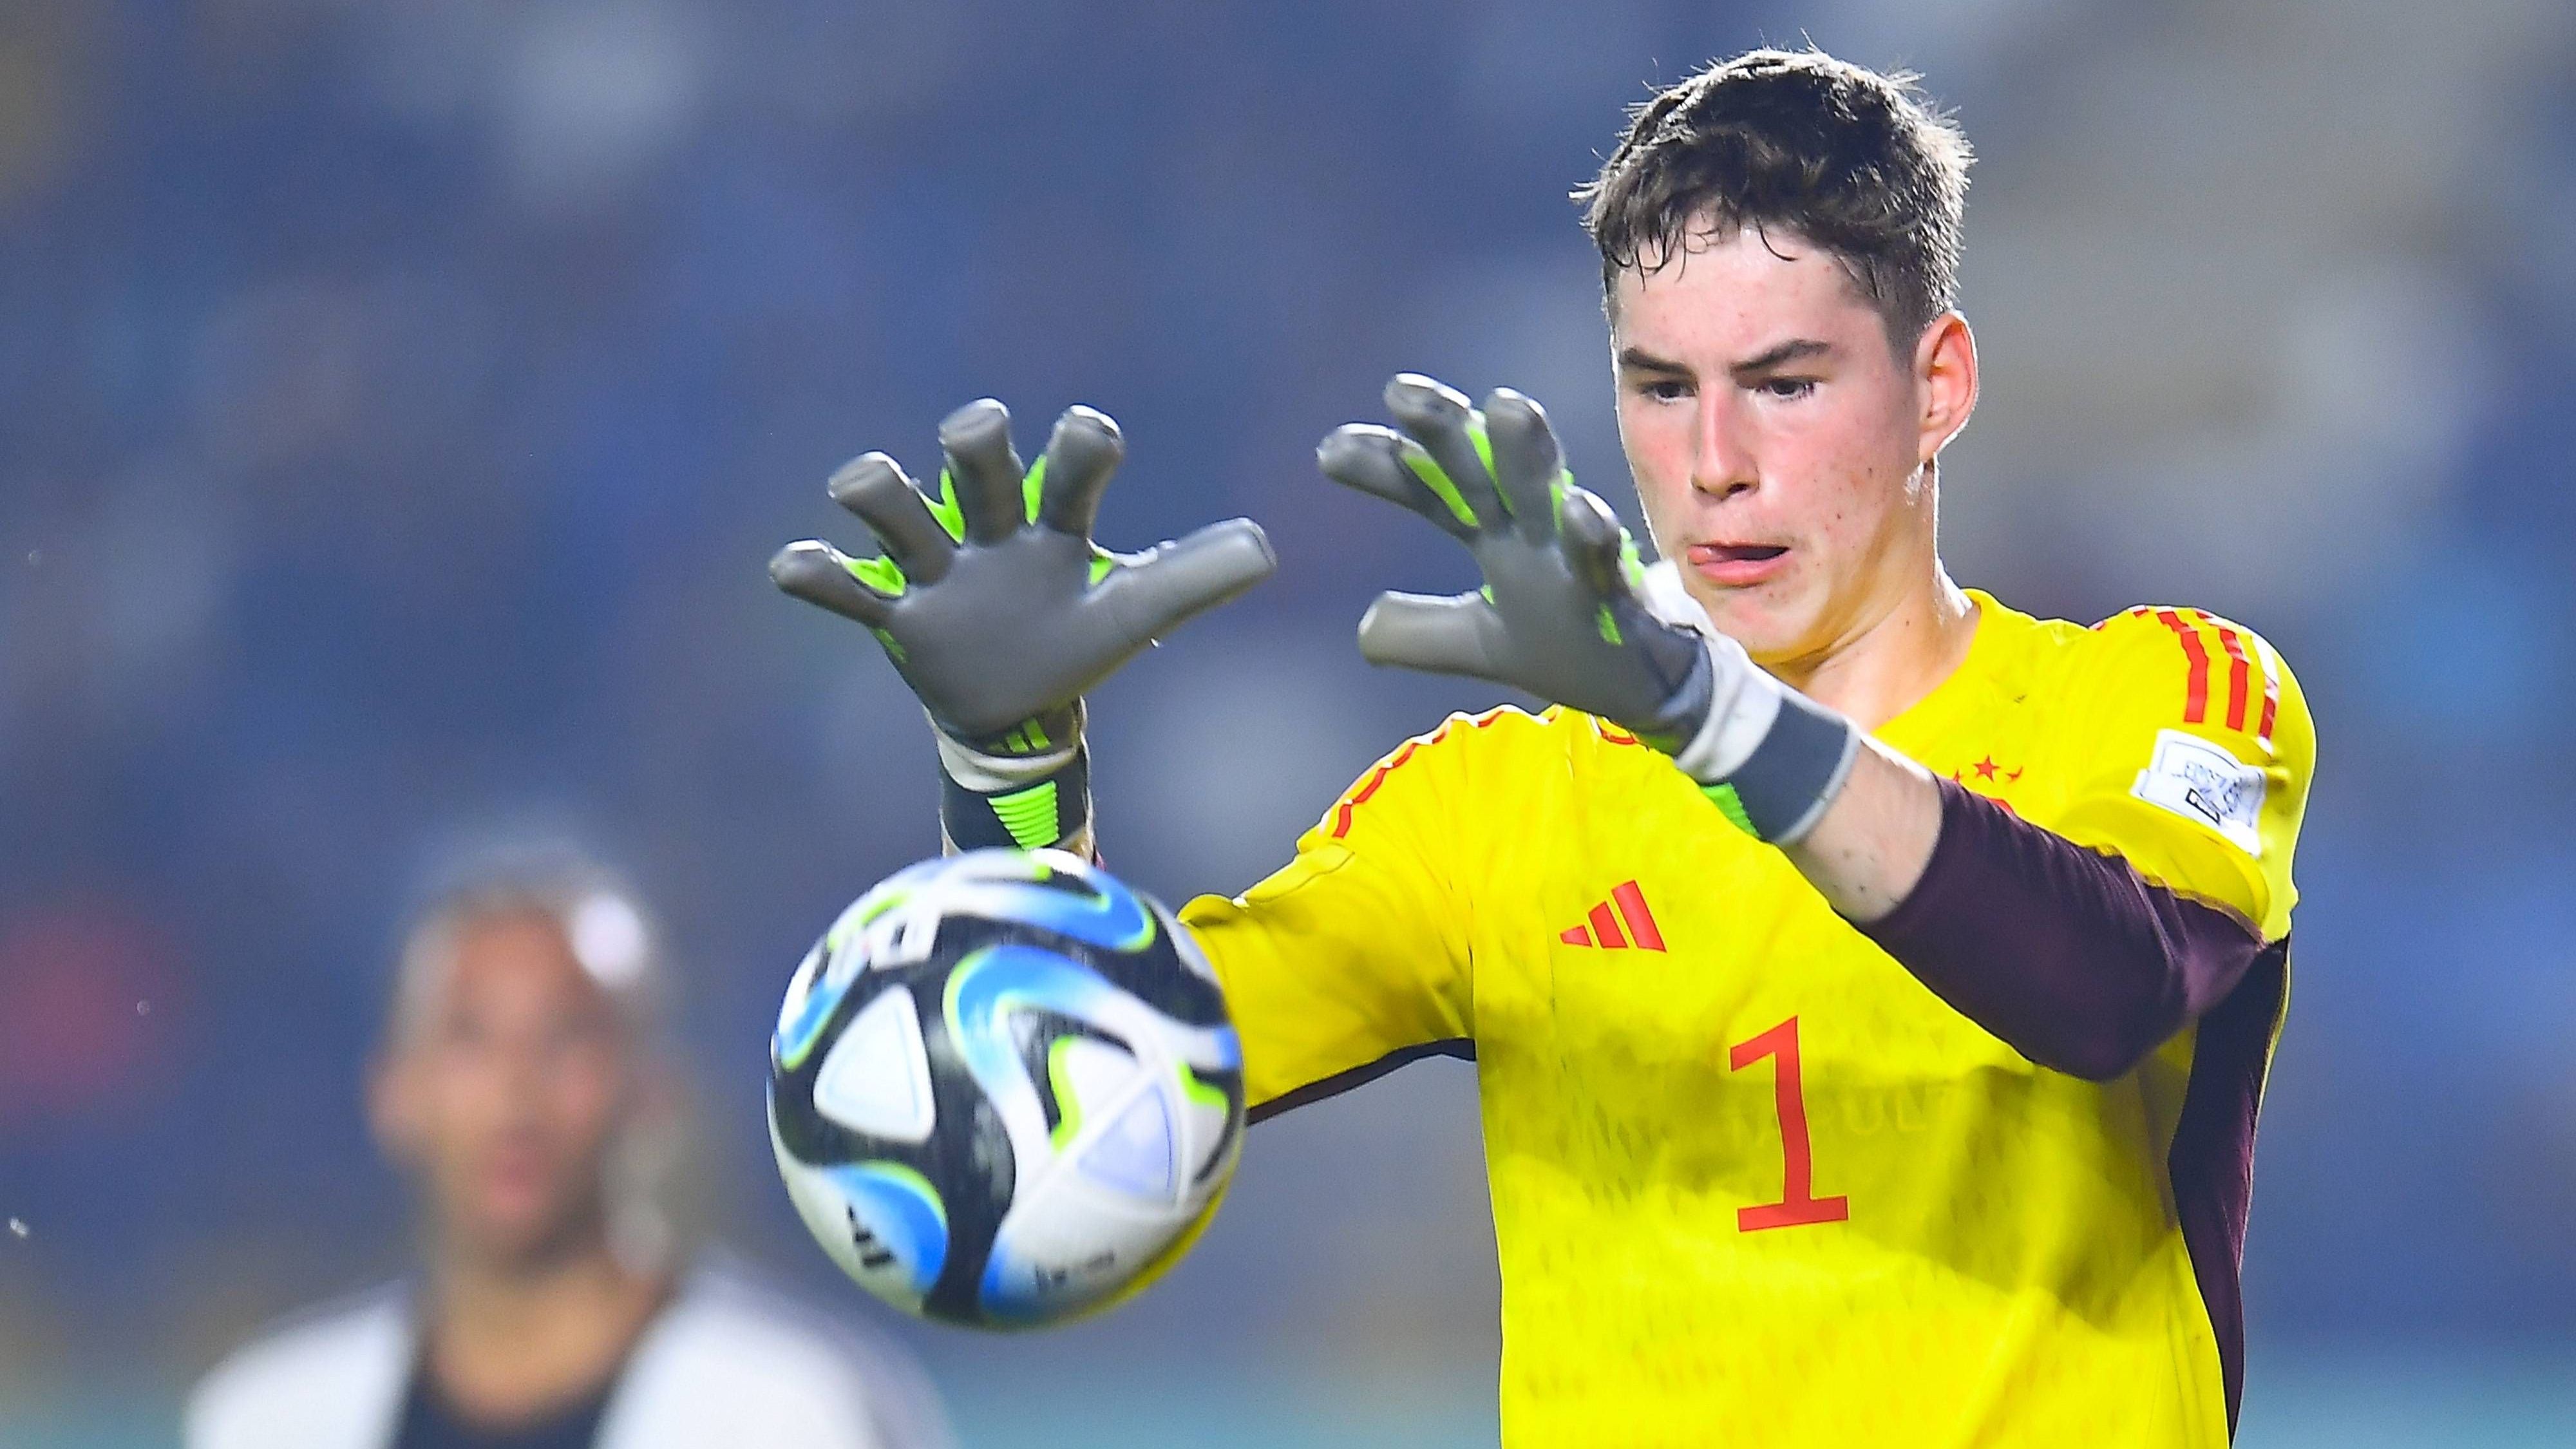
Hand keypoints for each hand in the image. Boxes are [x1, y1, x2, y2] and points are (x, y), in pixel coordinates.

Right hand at [772, 400, 1275, 747]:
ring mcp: (939, 571)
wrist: (1018, 715)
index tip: (1091, 437)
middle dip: (975, 439)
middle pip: (975, 459)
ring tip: (863, 485)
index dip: (1080, 443)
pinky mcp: (896, 618)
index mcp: (1057, 524)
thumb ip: (1194, 578)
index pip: (1071, 461)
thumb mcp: (1137, 614)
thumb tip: (1264, 548)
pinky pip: (848, 591)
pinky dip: (819, 576)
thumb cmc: (1077, 641)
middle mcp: (992, 531)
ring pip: (898, 511)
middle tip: (980, 432)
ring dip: (880, 492)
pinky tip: (794, 566)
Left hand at [1317, 373, 1718, 750]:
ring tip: (1506, 404)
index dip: (1388, 470)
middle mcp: (1530, 531)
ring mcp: (1575, 553)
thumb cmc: (1568, 644)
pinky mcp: (1617, 591)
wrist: (1645, 686)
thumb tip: (1362, 632)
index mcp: (1495, 535)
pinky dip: (1594, 532)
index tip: (1330, 453)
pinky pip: (1606, 557)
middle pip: (1483, 470)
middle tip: (1402, 393)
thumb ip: (1422, 633)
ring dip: (1526, 452)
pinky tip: (1581, 509)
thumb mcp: (1479, 645)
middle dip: (1447, 431)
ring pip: (1548, 492)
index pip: (1433, 490)